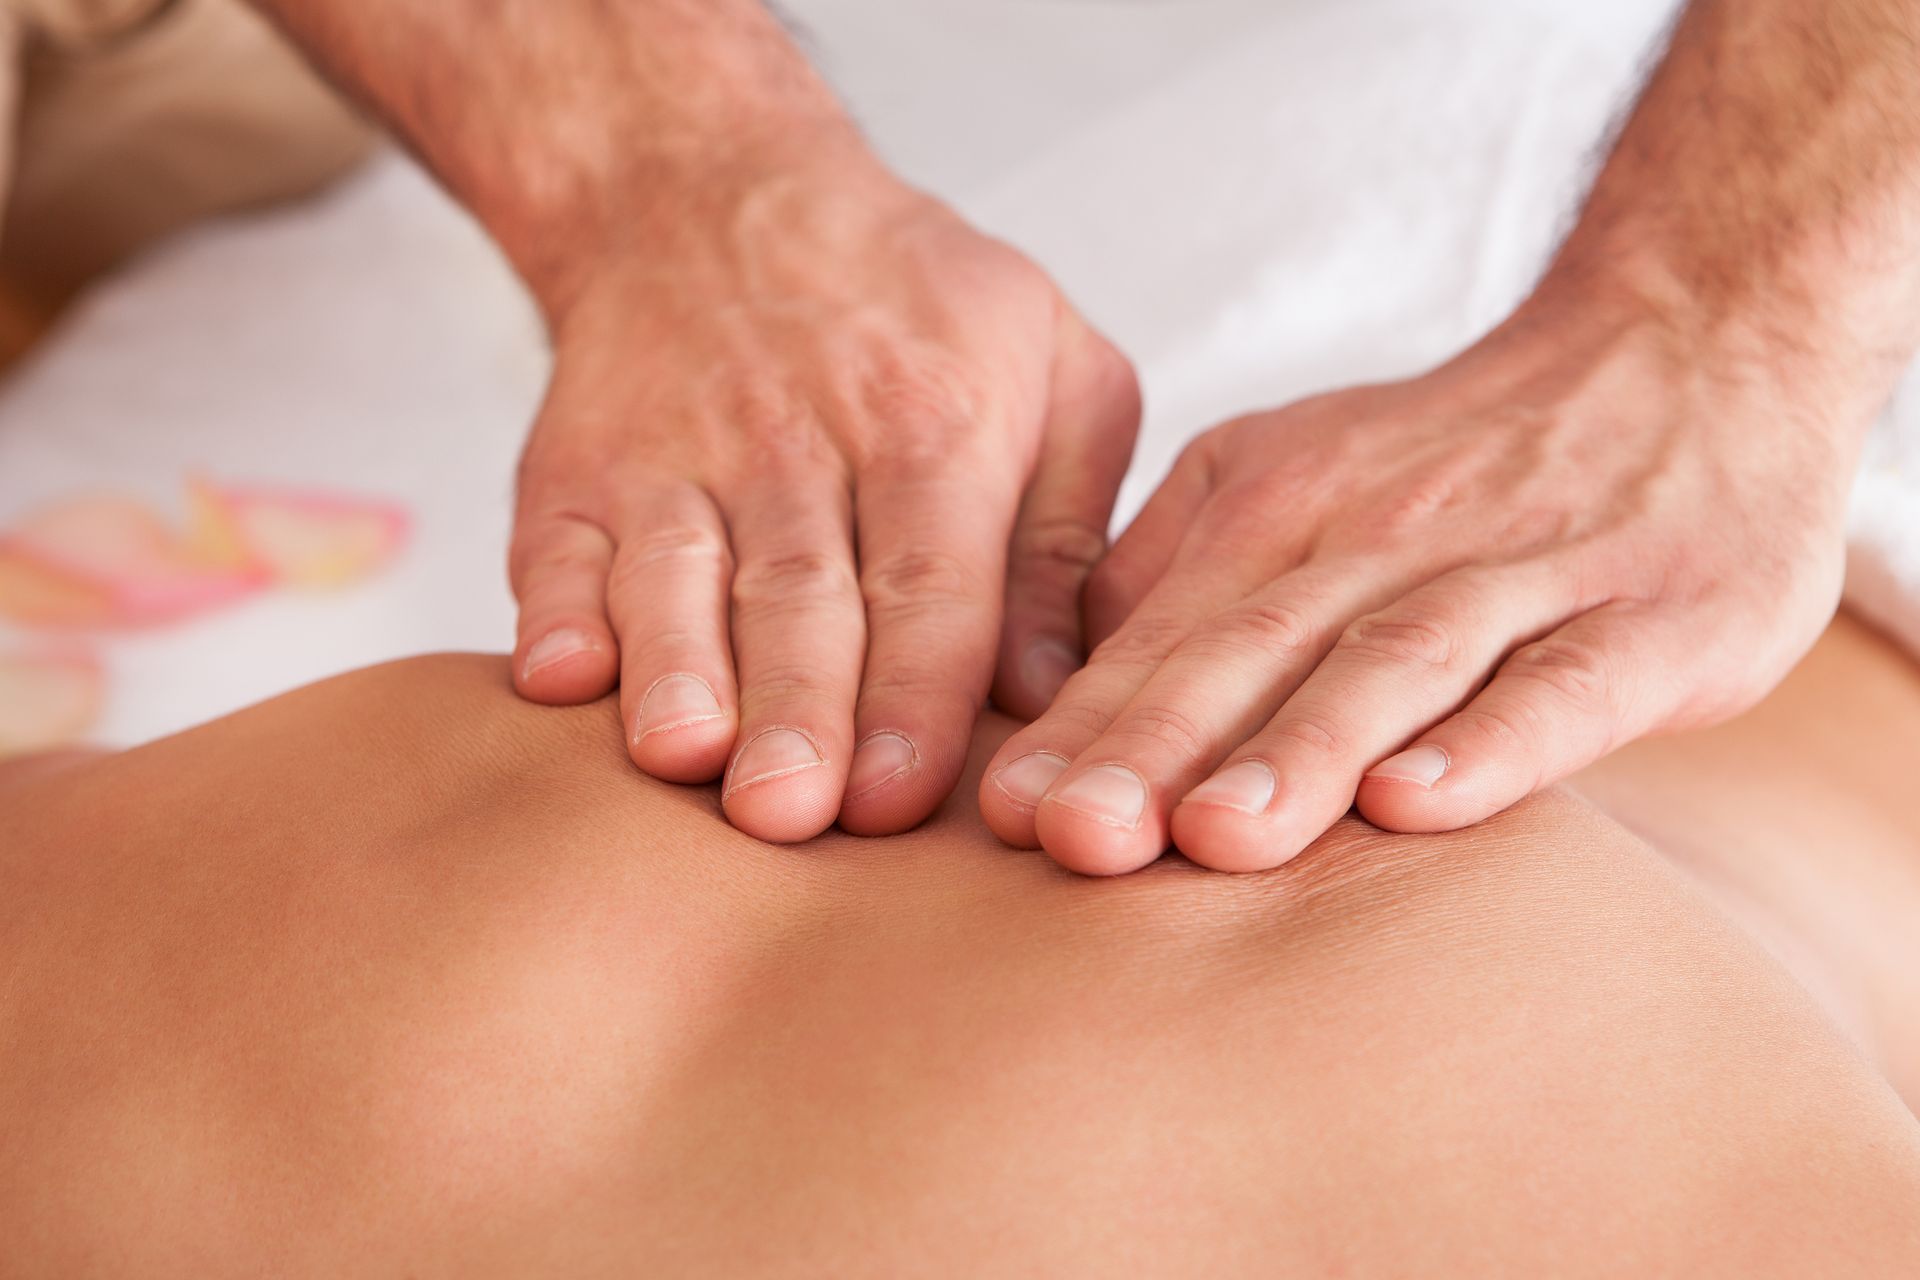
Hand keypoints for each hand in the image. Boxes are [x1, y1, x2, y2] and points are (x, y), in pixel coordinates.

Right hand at [508, 149, 1138, 841]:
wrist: (712, 192)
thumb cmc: (916, 309)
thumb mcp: (1055, 371)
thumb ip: (1063, 534)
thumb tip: (1050, 689)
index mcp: (933, 424)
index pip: (928, 579)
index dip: (913, 691)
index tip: (900, 799)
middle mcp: (798, 440)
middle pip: (798, 595)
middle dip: (795, 708)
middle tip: (791, 812)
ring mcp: (674, 454)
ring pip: (676, 574)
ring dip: (676, 669)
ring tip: (682, 756)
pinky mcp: (577, 470)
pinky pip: (557, 545)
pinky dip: (552, 611)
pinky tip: (557, 680)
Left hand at [979, 301, 1854, 873]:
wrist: (1687, 350)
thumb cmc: (1458, 454)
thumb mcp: (1291, 465)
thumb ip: (1177, 560)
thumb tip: (1060, 669)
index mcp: (1287, 511)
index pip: (1169, 635)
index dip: (1084, 727)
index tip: (1000, 812)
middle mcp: (1389, 539)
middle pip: (1257, 653)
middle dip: (1158, 749)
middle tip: (1073, 839)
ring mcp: (1523, 574)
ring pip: (1392, 666)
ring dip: (1301, 752)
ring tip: (1215, 837)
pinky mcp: (1651, 619)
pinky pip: (1559, 685)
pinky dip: (1487, 743)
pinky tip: (1413, 807)